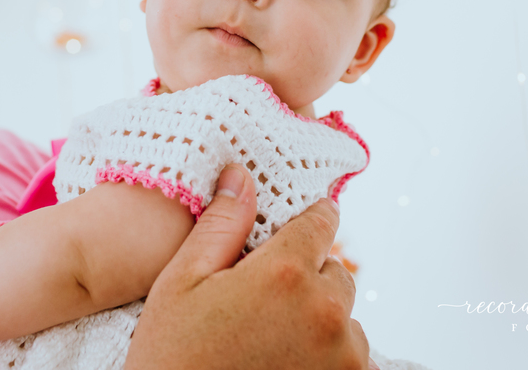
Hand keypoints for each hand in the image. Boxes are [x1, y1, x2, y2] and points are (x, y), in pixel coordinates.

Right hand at [126, 165, 373, 369]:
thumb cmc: (174, 359)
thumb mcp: (181, 284)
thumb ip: (221, 226)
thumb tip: (242, 176)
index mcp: (285, 274)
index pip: (321, 222)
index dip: (308, 221)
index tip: (300, 228)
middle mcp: (325, 311)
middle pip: (333, 272)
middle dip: (306, 279)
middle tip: (263, 303)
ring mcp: (344, 355)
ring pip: (344, 317)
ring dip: (318, 322)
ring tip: (270, 343)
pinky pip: (353, 357)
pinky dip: (328, 357)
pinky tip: (287, 363)